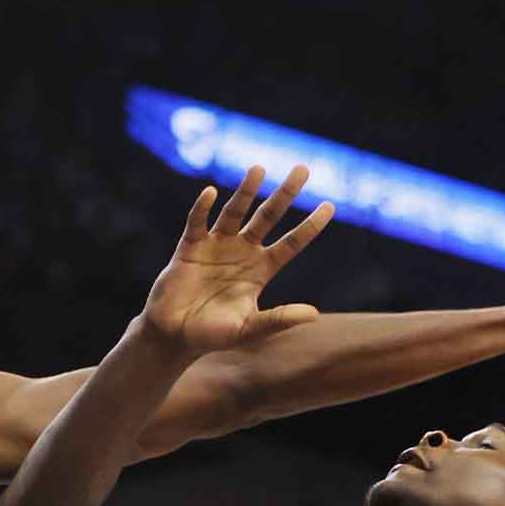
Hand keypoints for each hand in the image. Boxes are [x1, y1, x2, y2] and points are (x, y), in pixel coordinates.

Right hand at [143, 165, 333, 353]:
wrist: (174, 336)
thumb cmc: (213, 335)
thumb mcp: (250, 328)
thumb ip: (279, 319)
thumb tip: (314, 315)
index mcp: (261, 270)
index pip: (292, 243)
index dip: (310, 225)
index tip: (330, 205)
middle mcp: (243, 252)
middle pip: (269, 216)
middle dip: (285, 194)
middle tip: (302, 169)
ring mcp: (217, 245)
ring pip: (235, 212)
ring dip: (246, 191)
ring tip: (258, 169)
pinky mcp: (191, 246)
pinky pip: (198, 222)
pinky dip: (203, 208)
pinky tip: (211, 193)